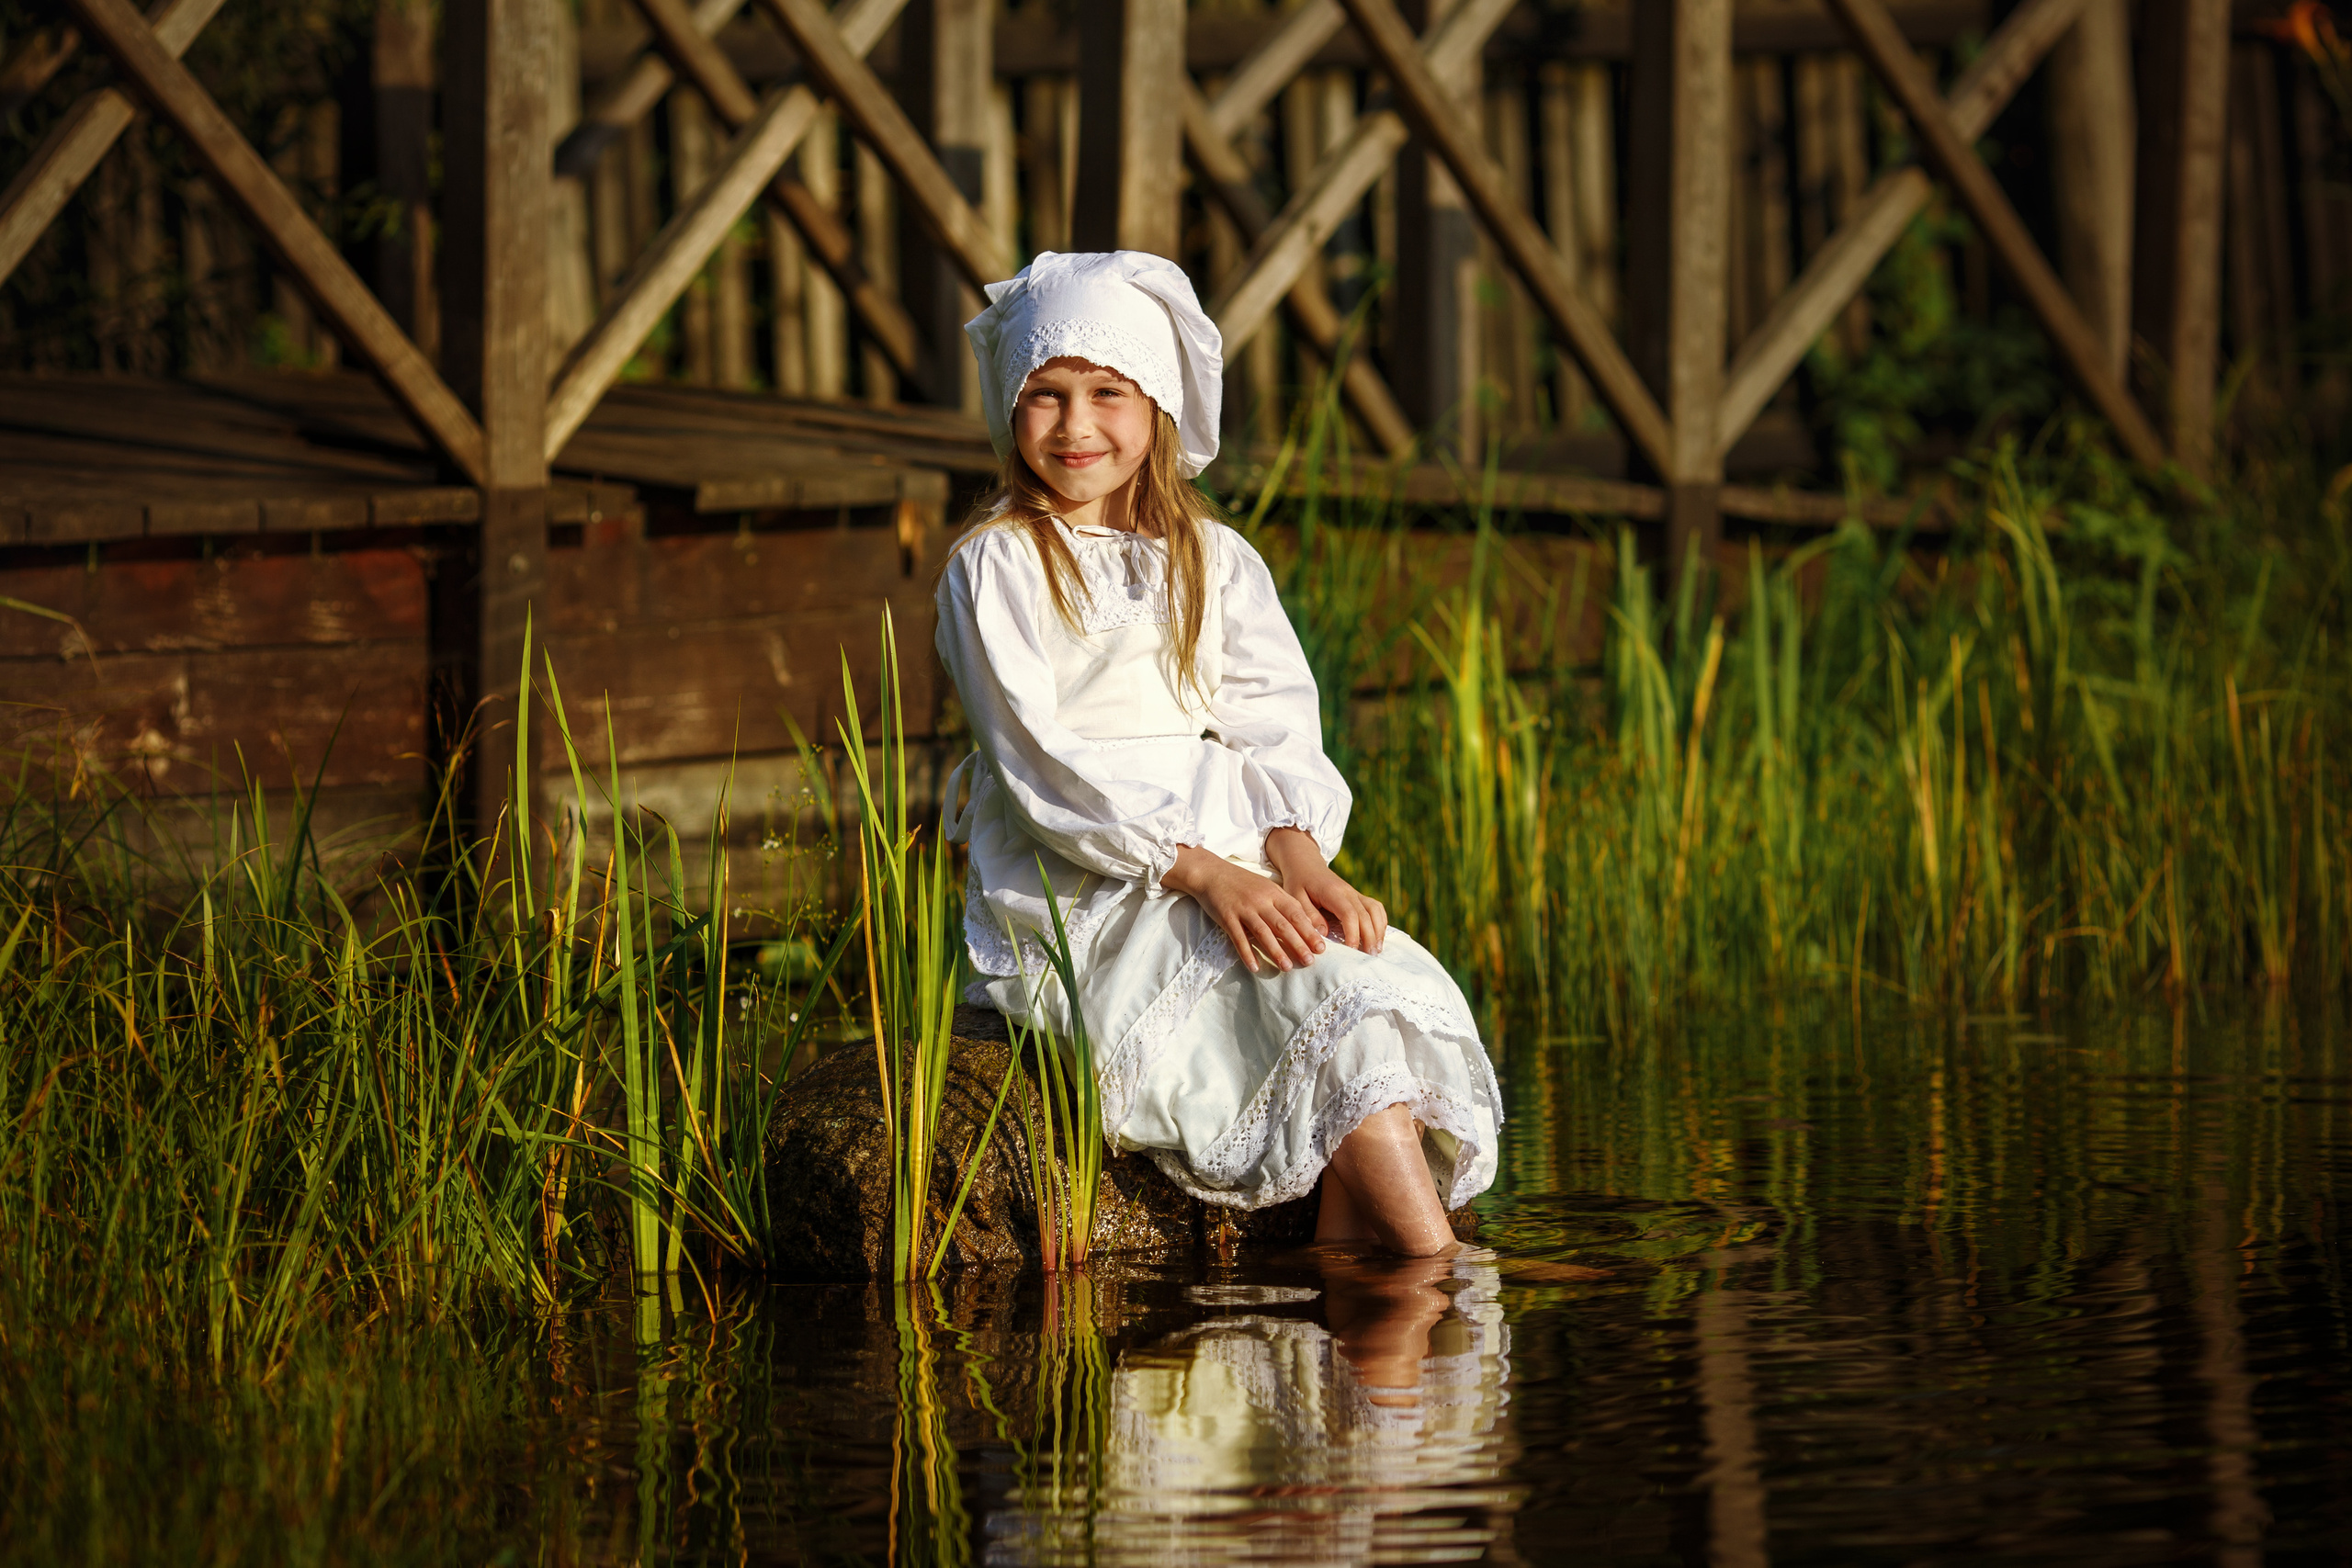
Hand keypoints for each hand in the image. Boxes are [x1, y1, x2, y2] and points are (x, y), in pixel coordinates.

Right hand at [1162, 843, 1327, 973]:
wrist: (1211, 873)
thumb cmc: (1242, 883)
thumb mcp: (1266, 887)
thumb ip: (1283, 903)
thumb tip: (1304, 924)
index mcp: (1273, 893)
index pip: (1296, 913)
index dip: (1309, 931)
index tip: (1321, 947)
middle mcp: (1260, 900)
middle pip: (1283, 925)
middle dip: (1298, 944)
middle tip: (1310, 962)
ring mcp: (1243, 909)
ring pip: (1263, 933)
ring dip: (1276, 951)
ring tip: (1287, 968)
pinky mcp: (1227, 917)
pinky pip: (1238, 938)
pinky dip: (1247, 954)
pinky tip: (1255, 968)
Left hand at [1263, 827, 1386, 953]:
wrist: (1306, 864)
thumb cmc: (1298, 882)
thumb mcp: (1295, 898)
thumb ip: (1309, 915)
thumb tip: (1323, 934)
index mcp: (1332, 892)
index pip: (1349, 914)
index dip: (1353, 933)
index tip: (1352, 951)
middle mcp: (1348, 892)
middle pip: (1366, 915)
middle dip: (1370, 937)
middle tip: (1370, 957)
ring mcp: (1355, 893)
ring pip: (1375, 910)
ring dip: (1378, 930)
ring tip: (1376, 950)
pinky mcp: (1358, 896)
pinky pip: (1375, 907)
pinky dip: (1380, 922)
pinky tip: (1378, 937)